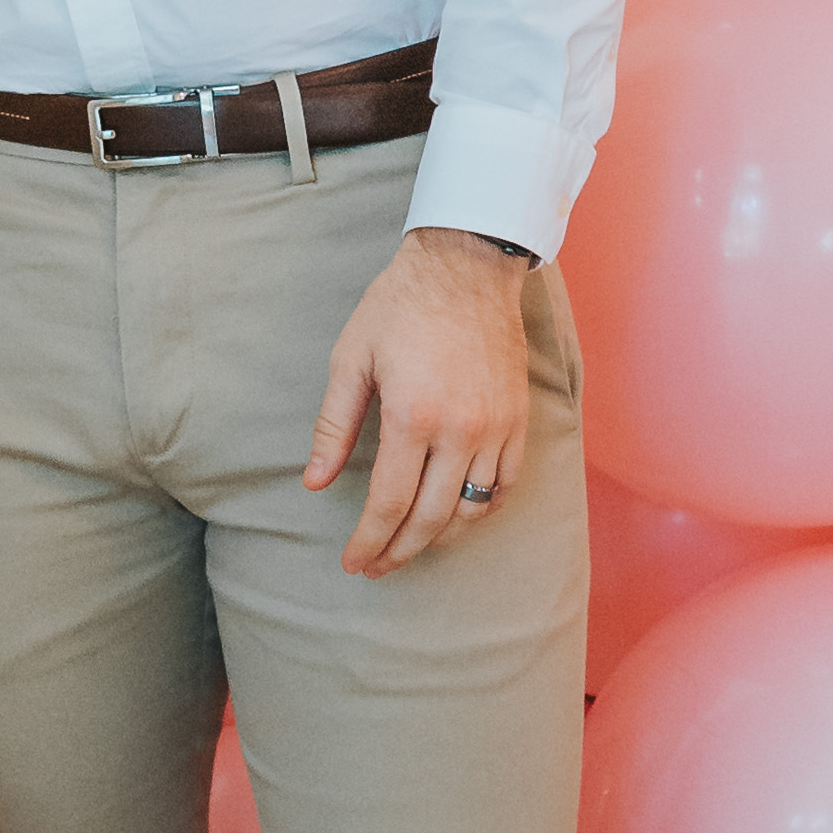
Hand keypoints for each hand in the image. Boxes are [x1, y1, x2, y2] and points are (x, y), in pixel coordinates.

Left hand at [303, 228, 549, 575]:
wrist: (467, 266)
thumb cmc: (400, 306)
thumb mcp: (351, 359)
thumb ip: (334, 427)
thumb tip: (314, 481)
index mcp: (413, 416)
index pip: (389, 504)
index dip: (369, 541)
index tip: (353, 562)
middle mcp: (461, 430)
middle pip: (431, 519)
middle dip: (399, 552)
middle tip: (376, 566)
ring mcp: (496, 427)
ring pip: (470, 509)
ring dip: (438, 538)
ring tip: (411, 545)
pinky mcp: (518, 419)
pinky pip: (505, 484)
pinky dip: (481, 509)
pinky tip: (457, 515)